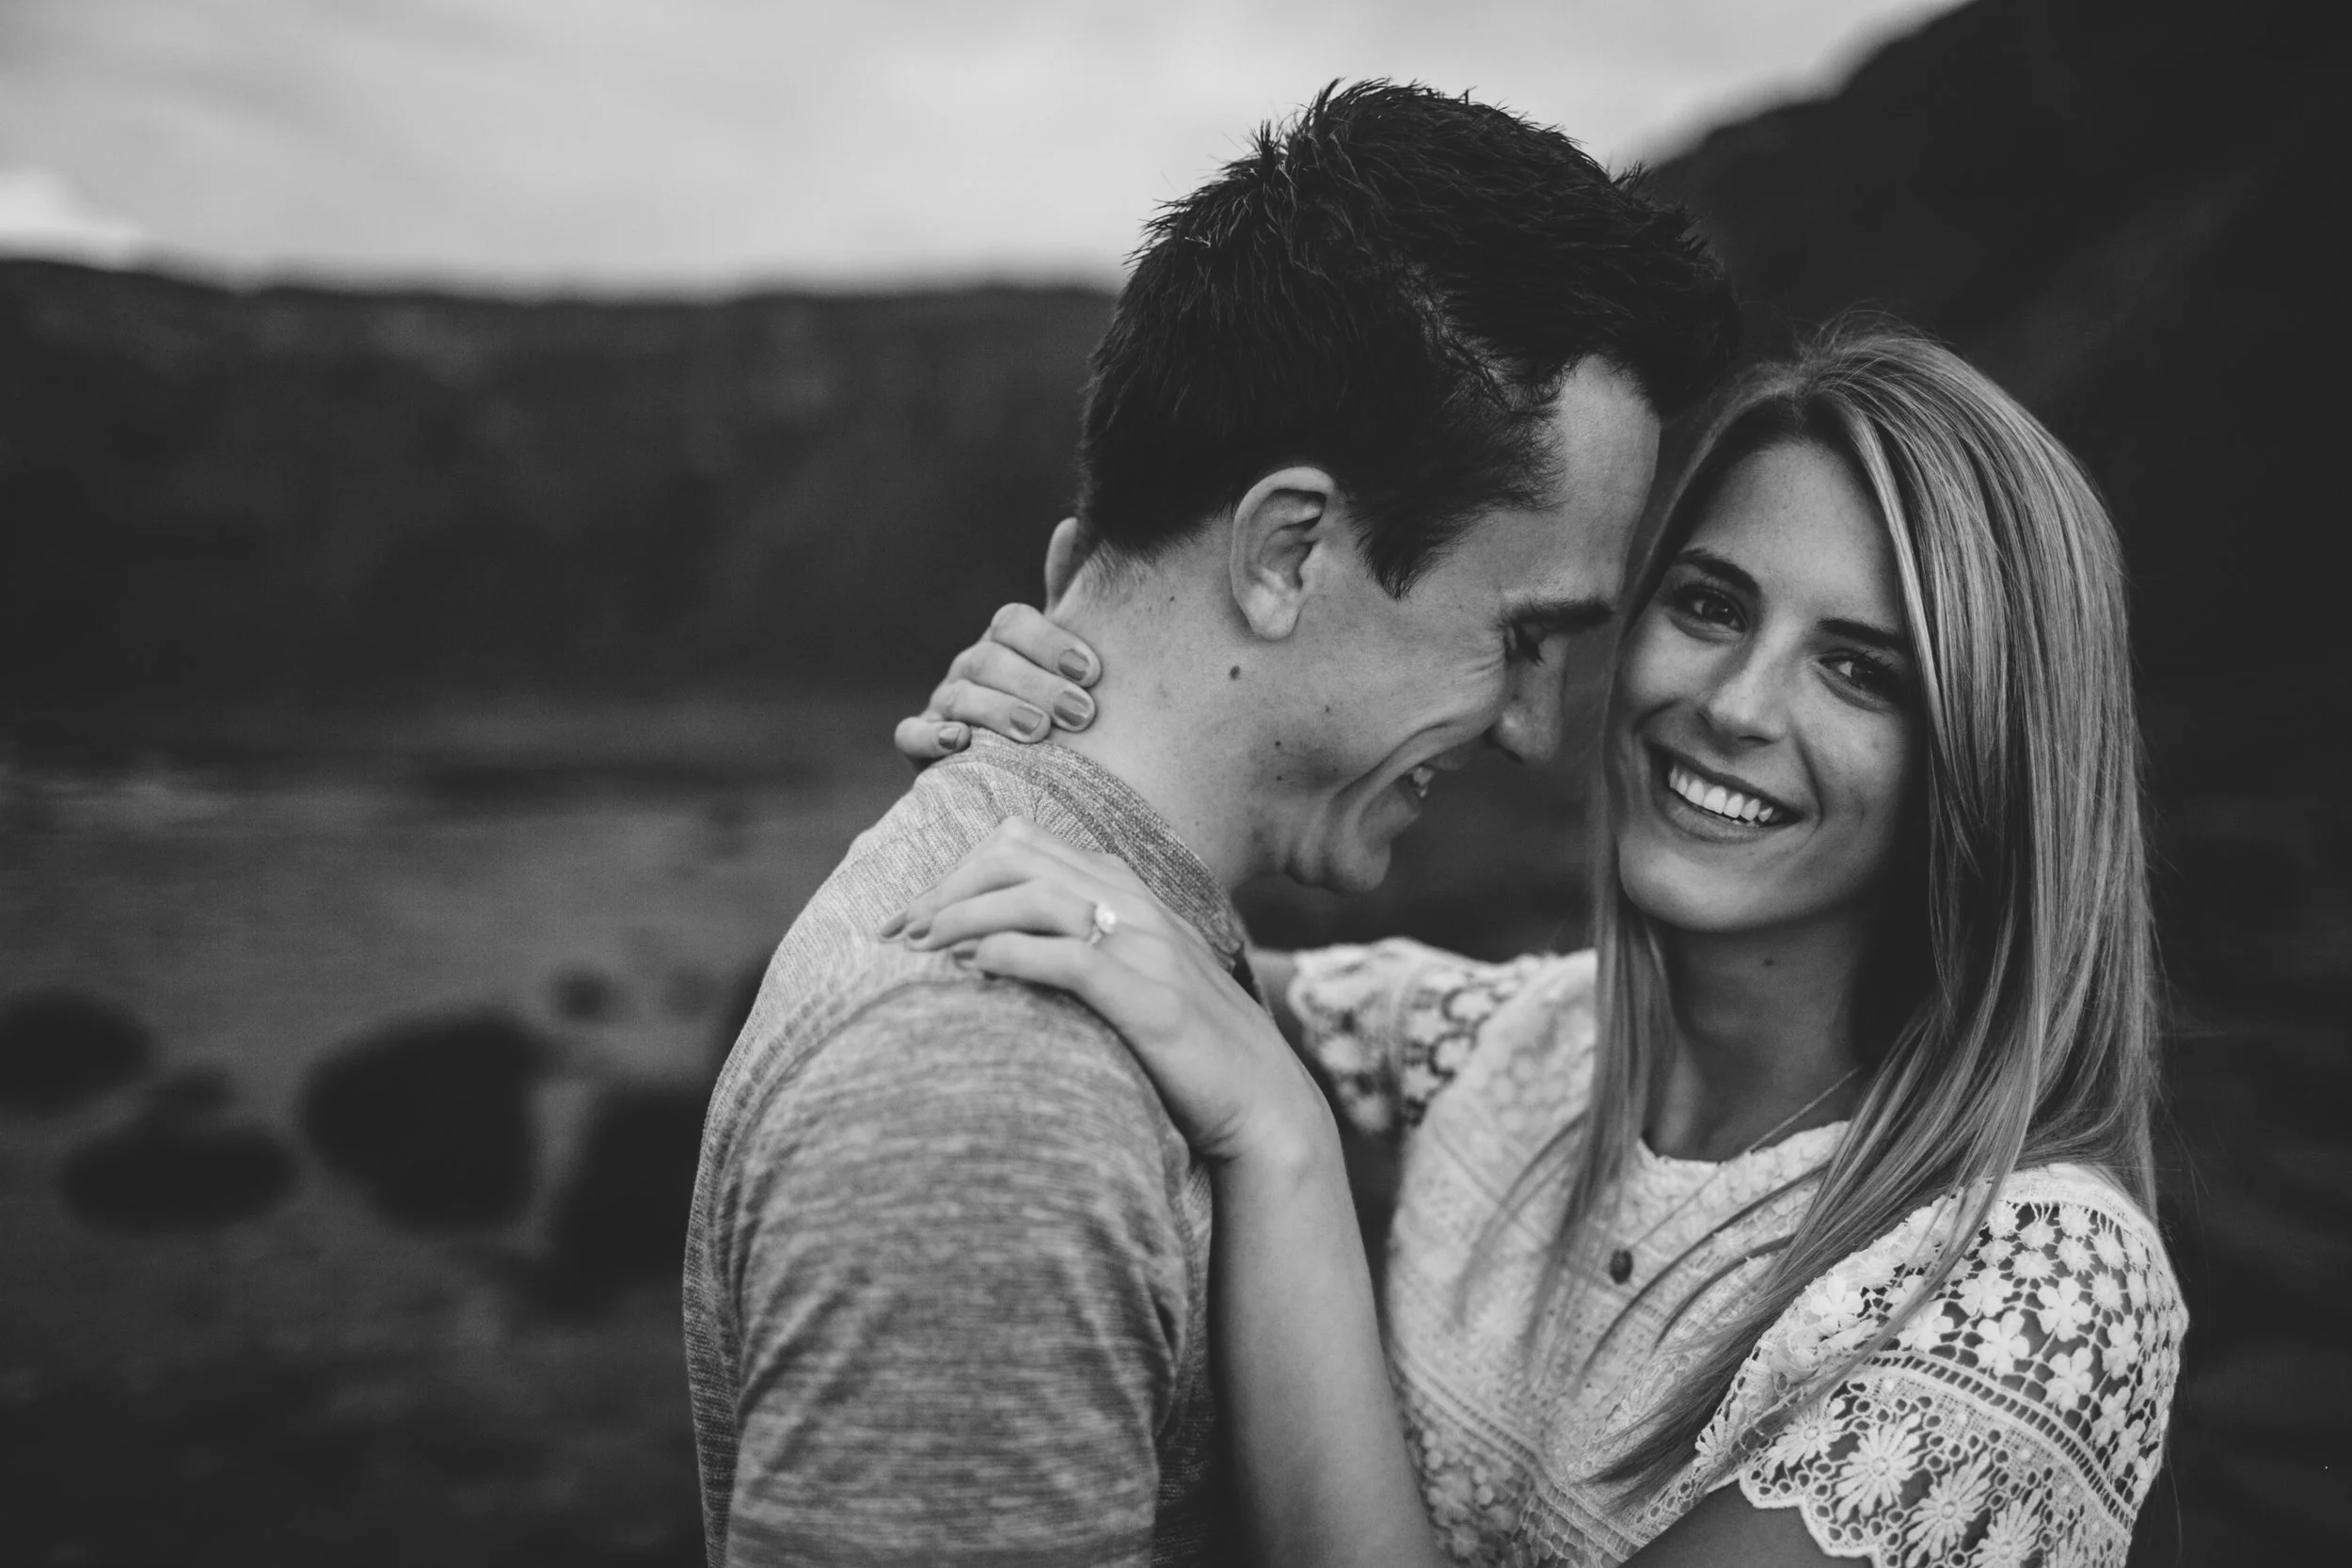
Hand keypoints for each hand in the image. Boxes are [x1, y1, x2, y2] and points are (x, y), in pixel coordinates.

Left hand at [880, 819, 1332, 1168]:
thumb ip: (1080, 944)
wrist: (1262, 1099)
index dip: (956, 870)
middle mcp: (1133, 902)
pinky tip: (972, 970)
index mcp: (1126, 888)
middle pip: (1016, 856)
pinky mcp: (1148, 996)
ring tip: (919, 951)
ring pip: (1033, 896)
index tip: (913, 915)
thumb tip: (993, 946)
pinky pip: (1067, 956)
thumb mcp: (1133, 975)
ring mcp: (1144, 945)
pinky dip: (1010, 954)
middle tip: (900, 932)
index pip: (1022, 844)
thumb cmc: (1186, 1045)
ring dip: (963, 917)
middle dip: (946, 887)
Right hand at [894, 602, 1106, 764]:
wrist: (1010, 765)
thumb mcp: (1064, 656)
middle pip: (990, 659)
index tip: (1092, 671)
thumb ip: (1068, 595)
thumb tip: (1070, 525)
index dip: (1050, 642)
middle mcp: (969, 669)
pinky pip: (911, 734)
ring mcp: (942, 705)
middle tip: (1082, 713)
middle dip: (1037, 684)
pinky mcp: (921, 745)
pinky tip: (961, 742)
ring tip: (1039, 732)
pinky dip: (930, 736)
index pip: (1013, 622)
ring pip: (959, 695)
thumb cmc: (1052, 703)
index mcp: (1003, 644)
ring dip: (999, 711)